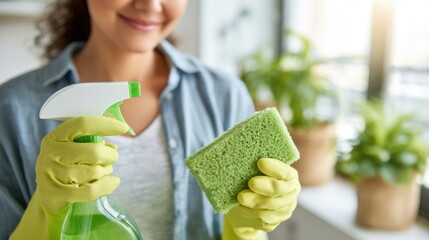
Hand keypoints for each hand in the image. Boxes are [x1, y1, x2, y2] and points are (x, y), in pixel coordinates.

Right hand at [11, 116, 128, 239]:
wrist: (45, 197)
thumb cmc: (66, 167)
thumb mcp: (73, 149)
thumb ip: (93, 142)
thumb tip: (113, 147)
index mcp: (55, 137)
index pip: (83, 124)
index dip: (106, 124)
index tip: (123, 128)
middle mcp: (50, 153)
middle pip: (94, 151)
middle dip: (111, 156)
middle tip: (112, 158)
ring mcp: (51, 175)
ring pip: (95, 172)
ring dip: (106, 172)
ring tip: (104, 172)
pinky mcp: (55, 194)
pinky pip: (91, 190)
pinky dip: (106, 185)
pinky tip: (113, 182)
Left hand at [223, 158, 300, 239]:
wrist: (243, 202)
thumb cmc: (251, 178)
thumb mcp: (254, 170)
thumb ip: (255, 165)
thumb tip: (243, 154)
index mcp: (289, 177)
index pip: (286, 172)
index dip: (275, 168)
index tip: (260, 162)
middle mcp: (290, 193)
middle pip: (280, 190)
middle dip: (265, 186)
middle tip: (251, 182)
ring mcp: (284, 209)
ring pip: (271, 207)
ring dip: (255, 202)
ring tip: (241, 197)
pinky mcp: (274, 222)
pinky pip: (265, 220)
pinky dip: (252, 213)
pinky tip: (242, 208)